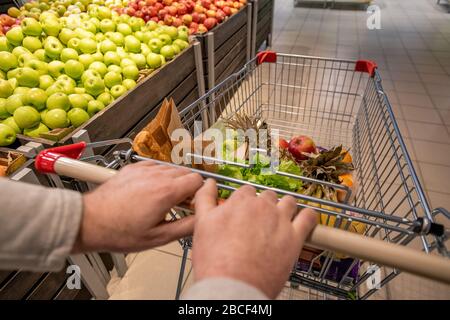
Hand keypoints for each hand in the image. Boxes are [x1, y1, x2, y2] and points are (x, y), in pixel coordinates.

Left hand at [72, 161, 202, 252]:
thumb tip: (202, 220)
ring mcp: (143, 169)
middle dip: (187, 187)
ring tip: (163, 199)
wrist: (90, 221)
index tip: (193, 203)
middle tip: (179, 204)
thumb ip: (186, 227)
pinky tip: (151, 190)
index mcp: (165, 192)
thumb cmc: (119, 231)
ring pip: (171, 168)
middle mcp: (156, 175)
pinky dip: (158, 175)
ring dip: (173, 181)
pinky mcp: (133, 168)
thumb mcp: (158, 237)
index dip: (199, 192)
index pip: (198, 180)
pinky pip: (155, 166)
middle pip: (186, 172)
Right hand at [192, 179, 316, 298]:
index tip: (244, 212)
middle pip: (267, 196)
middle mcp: (262, 206)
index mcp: (240, 201)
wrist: (233, 286)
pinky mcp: (295, 237)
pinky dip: (309, 216)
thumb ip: (205, 199)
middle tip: (259, 221)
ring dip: (286, 207)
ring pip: (289, 202)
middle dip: (264, 205)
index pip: (246, 191)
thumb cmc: (216, 260)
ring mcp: (281, 220)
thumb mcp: (202, 224)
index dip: (245, 202)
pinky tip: (305, 219)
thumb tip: (209, 183)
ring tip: (281, 219)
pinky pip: (309, 218)